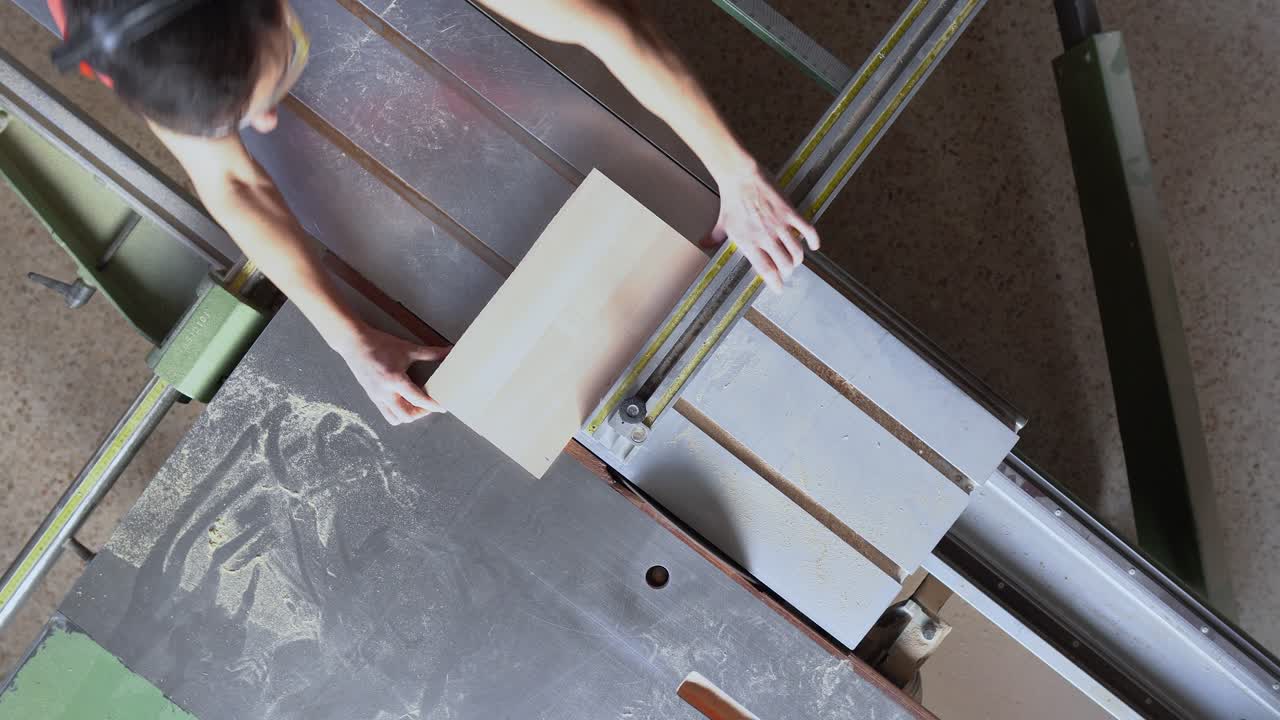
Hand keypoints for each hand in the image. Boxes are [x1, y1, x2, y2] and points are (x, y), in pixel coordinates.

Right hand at [334, 326, 450, 425]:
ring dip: (409, 415)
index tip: (443, 406)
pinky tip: (405, 401)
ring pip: (396, 418)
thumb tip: (449, 351)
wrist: (355, 343)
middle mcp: (385, 393)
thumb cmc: (381, 344)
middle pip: (407, 415)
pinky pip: (387, 413)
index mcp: (395, 380)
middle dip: (422, 413)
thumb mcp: (408, 348)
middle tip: (430, 404)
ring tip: (417, 404)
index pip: (418, 399)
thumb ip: (431, 353)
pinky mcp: (372, 397)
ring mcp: (377, 397)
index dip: (432, 405)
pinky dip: (398, 412)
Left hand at [707, 162, 819, 292]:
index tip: (779, 288)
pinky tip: (814, 245)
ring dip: (797, 259)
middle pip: (784, 264)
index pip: (766, 270)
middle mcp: (765, 237)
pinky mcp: (789, 212)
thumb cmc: (730, 200)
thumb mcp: (721, 223)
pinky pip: (807, 230)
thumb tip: (704, 243)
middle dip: (787, 271)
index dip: (775, 282)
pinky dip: (813, 240)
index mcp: (748, 243)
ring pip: (796, 252)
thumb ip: (714, 237)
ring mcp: (778, 225)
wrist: (740, 176)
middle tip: (787, 270)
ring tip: (796, 260)